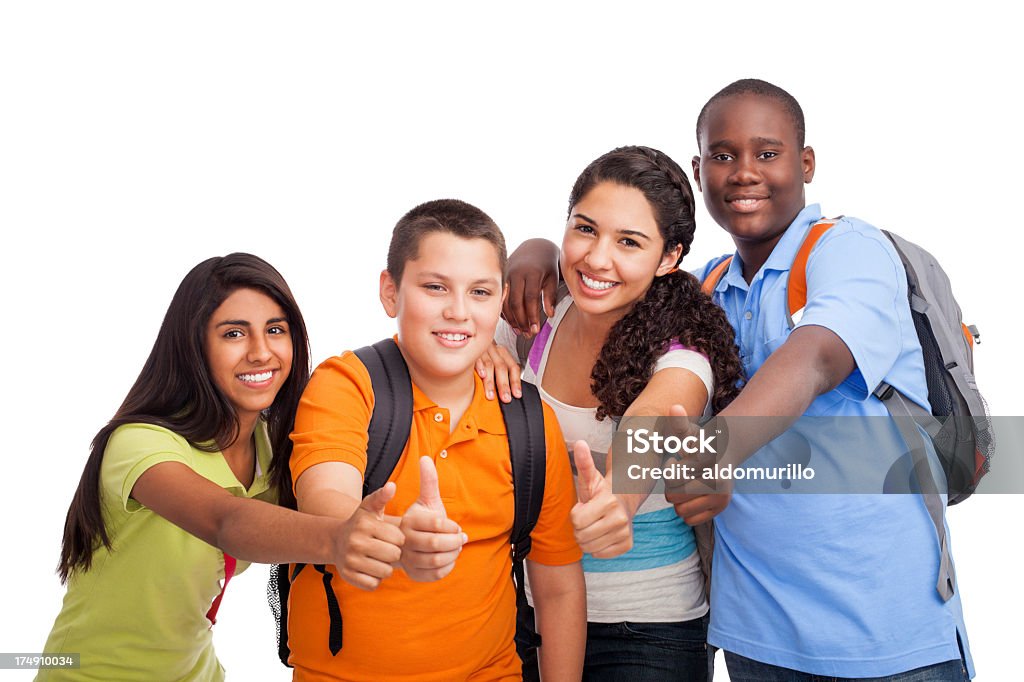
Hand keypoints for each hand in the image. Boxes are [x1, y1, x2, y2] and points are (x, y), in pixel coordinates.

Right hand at [334, 482, 404, 590]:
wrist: (335, 541)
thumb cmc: (360, 524)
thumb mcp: (370, 508)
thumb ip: (382, 497)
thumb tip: (392, 486)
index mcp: (365, 525)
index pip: (398, 539)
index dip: (398, 539)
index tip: (390, 537)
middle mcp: (356, 542)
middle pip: (393, 556)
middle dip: (393, 553)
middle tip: (385, 549)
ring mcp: (350, 561)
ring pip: (385, 572)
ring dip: (386, 567)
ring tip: (379, 559)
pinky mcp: (348, 576)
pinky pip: (374, 584)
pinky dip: (375, 579)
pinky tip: (370, 568)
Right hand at [399, 457, 466, 581]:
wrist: (405, 543)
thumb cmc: (421, 519)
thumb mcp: (426, 500)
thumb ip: (428, 481)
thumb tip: (425, 458)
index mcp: (409, 521)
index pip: (437, 523)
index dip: (453, 527)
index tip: (456, 527)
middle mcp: (404, 541)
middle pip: (436, 544)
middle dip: (455, 542)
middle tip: (462, 539)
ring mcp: (406, 559)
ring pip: (436, 561)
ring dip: (453, 554)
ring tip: (456, 548)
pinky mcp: (412, 574)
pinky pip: (435, 575)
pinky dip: (448, 567)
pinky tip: (449, 559)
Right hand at [475, 342, 521, 402]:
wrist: (468, 340)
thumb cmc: (483, 355)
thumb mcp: (494, 361)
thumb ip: (501, 374)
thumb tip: (508, 393)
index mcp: (503, 353)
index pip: (513, 367)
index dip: (515, 382)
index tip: (516, 394)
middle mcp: (494, 350)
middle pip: (501, 367)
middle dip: (504, 385)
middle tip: (505, 398)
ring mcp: (482, 350)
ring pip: (489, 365)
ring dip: (490, 382)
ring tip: (491, 395)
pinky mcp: (471, 350)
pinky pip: (476, 359)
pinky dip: (480, 367)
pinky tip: (481, 376)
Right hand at [503, 238, 559, 335]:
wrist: (534, 247)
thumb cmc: (546, 265)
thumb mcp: (553, 278)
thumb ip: (551, 296)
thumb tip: (549, 315)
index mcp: (532, 273)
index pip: (530, 298)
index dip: (532, 316)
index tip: (536, 330)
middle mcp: (516, 274)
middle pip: (516, 302)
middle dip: (521, 321)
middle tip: (528, 334)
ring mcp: (506, 276)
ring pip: (505, 302)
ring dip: (512, 319)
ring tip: (521, 332)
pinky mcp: (501, 279)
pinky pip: (501, 299)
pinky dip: (505, 312)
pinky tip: (513, 323)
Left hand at [569, 440, 632, 558]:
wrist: (624, 501)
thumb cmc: (603, 491)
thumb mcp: (591, 477)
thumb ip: (584, 462)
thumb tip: (579, 443)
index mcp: (609, 502)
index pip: (576, 520)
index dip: (575, 514)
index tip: (583, 506)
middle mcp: (620, 519)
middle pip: (581, 536)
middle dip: (579, 528)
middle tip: (588, 517)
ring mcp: (624, 533)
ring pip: (589, 548)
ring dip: (587, 538)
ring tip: (594, 524)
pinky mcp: (626, 545)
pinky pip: (599, 554)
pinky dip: (597, 547)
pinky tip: (602, 533)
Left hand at [661, 404, 732, 523]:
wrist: (726, 451)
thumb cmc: (700, 441)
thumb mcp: (689, 432)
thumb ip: (679, 423)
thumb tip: (674, 407)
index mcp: (708, 467)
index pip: (671, 478)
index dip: (668, 468)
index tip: (675, 459)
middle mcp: (719, 487)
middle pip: (673, 497)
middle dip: (671, 485)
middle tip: (680, 472)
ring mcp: (721, 501)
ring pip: (680, 511)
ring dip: (678, 499)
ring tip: (686, 483)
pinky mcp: (720, 510)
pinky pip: (690, 520)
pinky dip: (686, 510)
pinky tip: (691, 495)